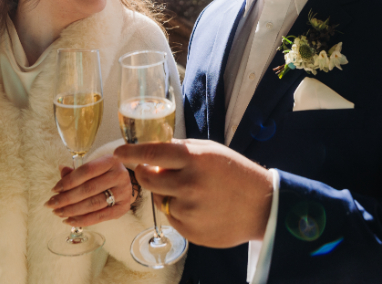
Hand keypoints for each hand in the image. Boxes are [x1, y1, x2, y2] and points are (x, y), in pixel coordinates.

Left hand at [44, 155, 134, 226]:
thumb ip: (77, 171)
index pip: (86, 171)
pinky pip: (100, 216)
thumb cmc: (104, 174)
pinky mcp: (123, 207)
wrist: (125, 183)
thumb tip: (61, 170)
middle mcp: (120, 175)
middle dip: (66, 198)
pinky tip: (70, 220)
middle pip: (88, 189)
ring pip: (93, 204)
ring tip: (58, 213)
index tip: (54, 189)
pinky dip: (83, 220)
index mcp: (111, 161)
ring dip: (72, 210)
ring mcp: (123, 192)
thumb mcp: (93, 167)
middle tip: (51, 204)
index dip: (68, 181)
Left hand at [114, 139, 272, 247]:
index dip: (131, 152)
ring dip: (165, 192)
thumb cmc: (237, 174)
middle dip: (144, 172)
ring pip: (159, 198)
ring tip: (191, 190)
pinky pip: (171, 217)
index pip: (152, 153)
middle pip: (147, 178)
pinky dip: (178, 210)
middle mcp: (188, 185)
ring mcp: (188, 210)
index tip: (118, 153)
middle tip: (152, 170)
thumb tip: (153, 151)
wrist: (262, 207)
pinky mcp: (189, 230)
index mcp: (194, 160)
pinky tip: (199, 207)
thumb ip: (181, 150)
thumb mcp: (212, 151)